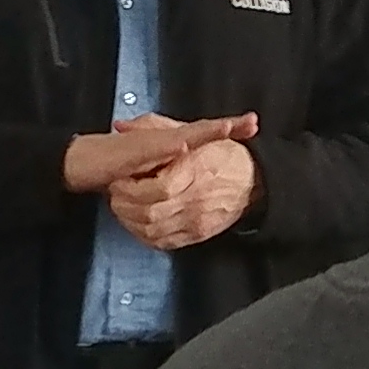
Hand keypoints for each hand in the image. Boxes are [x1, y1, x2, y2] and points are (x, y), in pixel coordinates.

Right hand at [64, 111, 253, 195]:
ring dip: (206, 133)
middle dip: (225, 127)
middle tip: (250, 123)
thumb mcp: (150, 165)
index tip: (252, 124)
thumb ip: (169, 163)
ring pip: (185, 136)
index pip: (203, 133)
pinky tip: (184, 145)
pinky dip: (172, 147)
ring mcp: (153, 144)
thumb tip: (189, 157)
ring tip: (228, 127)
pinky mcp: (138, 151)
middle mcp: (165, 140)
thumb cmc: (117, 162)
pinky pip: (158, 150)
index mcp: (171, 142)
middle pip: (200, 130)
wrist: (86, 161)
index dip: (228, 128)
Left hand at [111, 132, 259, 249]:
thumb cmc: (221, 155)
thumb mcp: (190, 130)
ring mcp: (197, 220)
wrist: (251, 181)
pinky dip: (143, 234)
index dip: (133, 187)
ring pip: (152, 230)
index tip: (121, 179)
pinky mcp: (196, 234)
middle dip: (125, 204)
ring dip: (130, 220)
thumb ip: (153, 126)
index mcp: (195, 171)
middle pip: (151, 212)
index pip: (159, 188)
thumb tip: (123, 126)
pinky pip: (162, 242)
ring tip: (124, 205)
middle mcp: (197, 199)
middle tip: (116, 193)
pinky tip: (138, 221)